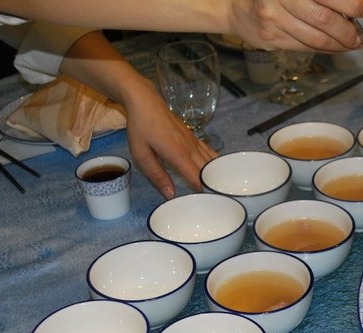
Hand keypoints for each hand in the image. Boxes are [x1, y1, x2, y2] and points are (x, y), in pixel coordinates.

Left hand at [124, 82, 217, 198]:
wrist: (145, 101)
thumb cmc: (140, 127)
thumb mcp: (141, 154)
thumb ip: (156, 175)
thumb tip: (171, 195)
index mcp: (178, 154)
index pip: (197, 177)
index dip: (204, 191)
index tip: (210, 202)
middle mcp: (190, 148)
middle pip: (208, 170)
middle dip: (214, 185)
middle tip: (218, 200)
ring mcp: (194, 141)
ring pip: (212, 160)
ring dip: (217, 174)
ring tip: (222, 188)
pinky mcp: (193, 136)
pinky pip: (209, 151)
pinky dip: (215, 162)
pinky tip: (218, 168)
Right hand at [228, 0, 362, 51]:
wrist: (236, 7)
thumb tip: (353, 4)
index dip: (351, 4)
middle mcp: (279, 0)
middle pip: (324, 19)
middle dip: (348, 29)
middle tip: (360, 34)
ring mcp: (274, 21)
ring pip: (316, 38)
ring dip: (339, 44)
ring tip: (351, 43)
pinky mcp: (272, 39)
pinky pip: (305, 47)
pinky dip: (325, 49)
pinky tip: (335, 47)